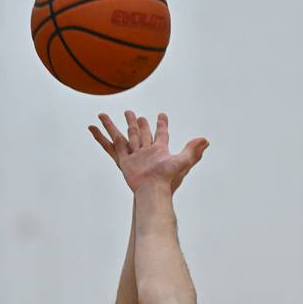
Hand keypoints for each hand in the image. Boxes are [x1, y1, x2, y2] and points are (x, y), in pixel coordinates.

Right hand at [89, 111, 208, 193]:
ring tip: (104, 116)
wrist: (152, 190)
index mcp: (159, 151)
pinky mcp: (124, 161)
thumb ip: (193, 151)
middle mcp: (146, 153)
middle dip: (137, 123)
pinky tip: (96, 129)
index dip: (162, 124)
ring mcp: (134, 157)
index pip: (161, 134)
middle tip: (132, 114)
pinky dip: (103, 138)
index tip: (161, 115)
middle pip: (140, 133)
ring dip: (115, 126)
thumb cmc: (167, 179)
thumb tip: (206, 140)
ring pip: (124, 136)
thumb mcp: (183, 162)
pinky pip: (113, 147)